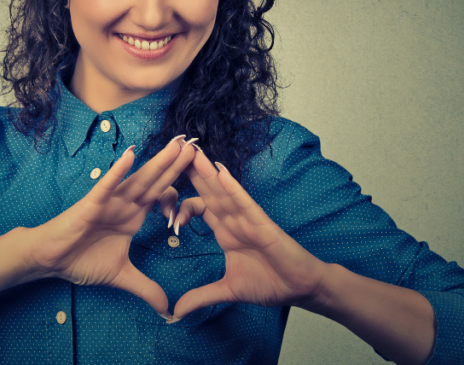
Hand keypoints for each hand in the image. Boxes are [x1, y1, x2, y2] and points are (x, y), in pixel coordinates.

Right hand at [29, 135, 194, 317]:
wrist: (50, 259)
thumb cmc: (81, 259)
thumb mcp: (122, 276)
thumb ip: (146, 289)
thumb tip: (167, 311)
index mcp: (134, 216)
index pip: (163, 198)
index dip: (181, 194)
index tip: (199, 191)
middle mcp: (125, 204)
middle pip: (156, 182)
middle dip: (177, 165)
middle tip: (198, 147)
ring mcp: (109, 201)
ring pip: (138, 179)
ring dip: (158, 162)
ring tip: (177, 145)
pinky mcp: (91, 203)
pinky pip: (107, 185)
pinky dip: (118, 171)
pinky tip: (131, 154)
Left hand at [171, 150, 329, 319]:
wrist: (299, 288)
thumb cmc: (270, 283)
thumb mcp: (228, 290)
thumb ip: (201, 297)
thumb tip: (176, 312)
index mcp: (225, 232)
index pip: (199, 209)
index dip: (181, 206)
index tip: (164, 211)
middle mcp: (234, 220)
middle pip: (208, 191)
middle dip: (192, 172)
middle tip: (174, 151)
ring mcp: (248, 219)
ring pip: (223, 191)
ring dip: (208, 171)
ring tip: (192, 152)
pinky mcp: (262, 223)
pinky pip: (244, 201)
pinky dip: (231, 187)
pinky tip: (219, 171)